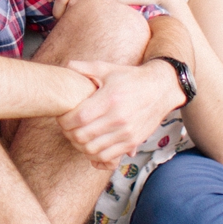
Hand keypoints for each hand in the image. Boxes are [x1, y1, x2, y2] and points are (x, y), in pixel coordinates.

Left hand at [56, 59, 184, 165]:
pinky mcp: (132, 142)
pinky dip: (95, 155)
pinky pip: (108, 157)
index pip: (78, 117)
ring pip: (92, 149)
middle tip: (66, 127)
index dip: (64, 120)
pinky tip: (91, 145)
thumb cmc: (131, 78)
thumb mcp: (108, 68)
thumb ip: (85, 68)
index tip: (62, 117)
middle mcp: (118, 118)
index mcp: (110, 99)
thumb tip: (66, 65)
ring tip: (77, 136)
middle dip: (68, 133)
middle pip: (82, 135)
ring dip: (79, 145)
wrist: (160, 89)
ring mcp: (126, 133)